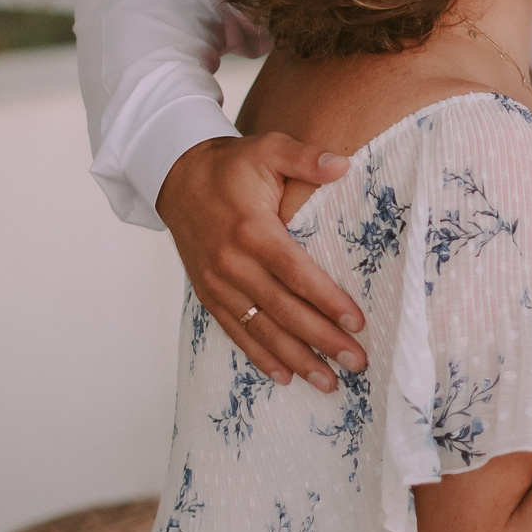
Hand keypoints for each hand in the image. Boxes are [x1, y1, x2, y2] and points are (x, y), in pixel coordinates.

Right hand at [156, 134, 364, 391]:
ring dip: (296, 359)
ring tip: (328, 382)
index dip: (327, 300)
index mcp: (252, 230)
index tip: (356, 322)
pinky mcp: (208, 293)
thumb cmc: (230, 165)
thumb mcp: (268, 149)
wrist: (174, 175)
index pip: (296, 273)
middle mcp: (233, 263)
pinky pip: (236, 331)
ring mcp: (218, 283)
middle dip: (322, 340)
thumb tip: (343, 165)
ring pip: (261, 329)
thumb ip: (306, 158)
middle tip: (356, 362)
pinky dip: (260, 356)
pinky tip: (284, 377)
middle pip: (284, 310)